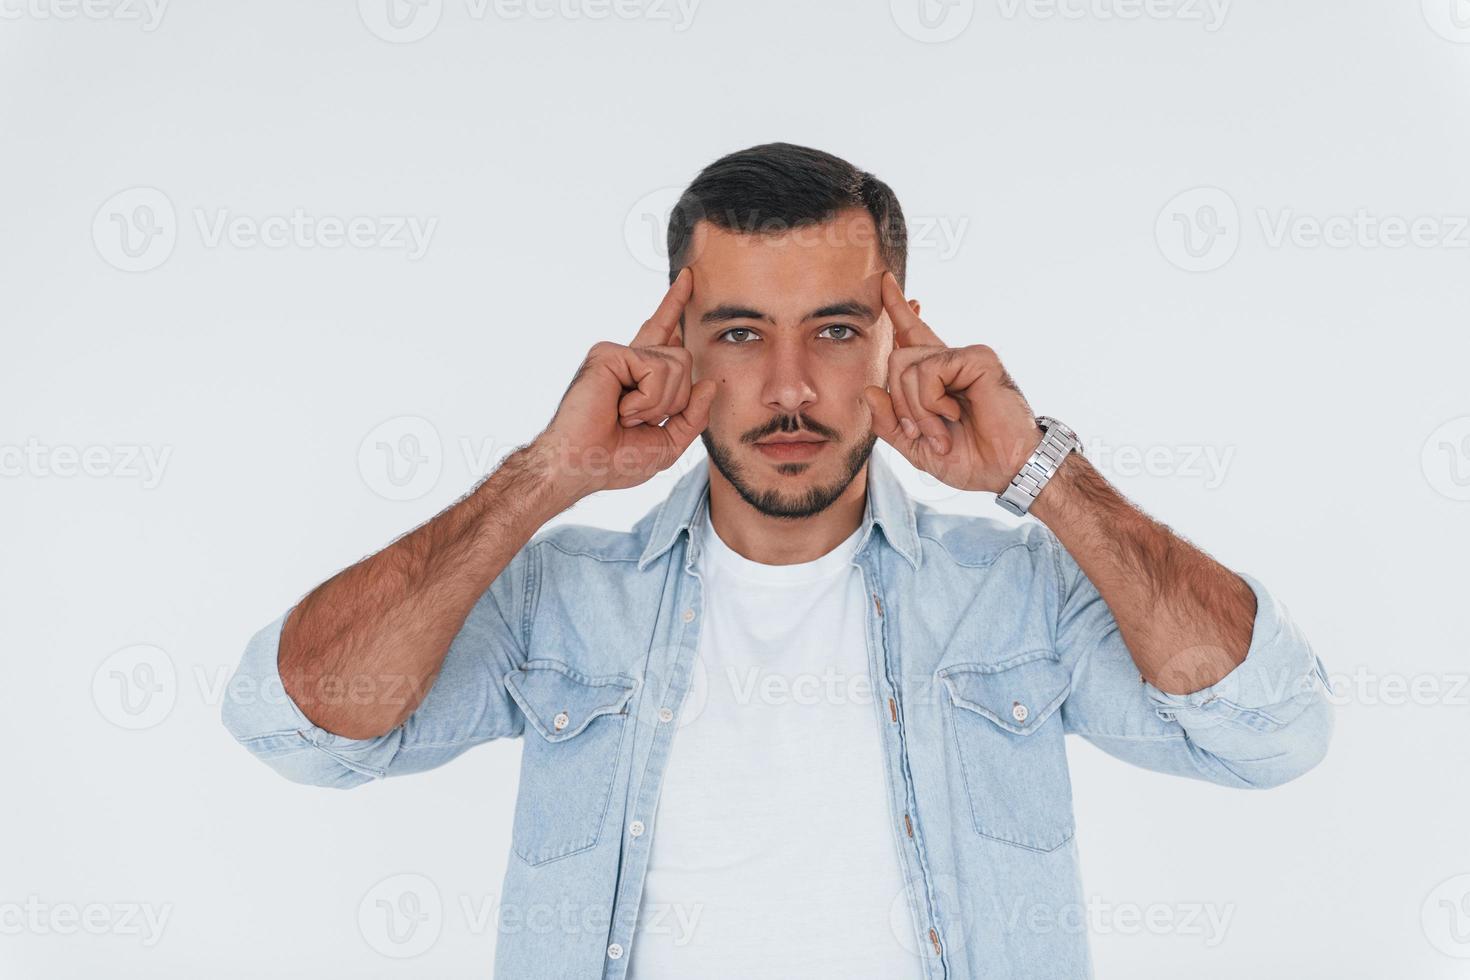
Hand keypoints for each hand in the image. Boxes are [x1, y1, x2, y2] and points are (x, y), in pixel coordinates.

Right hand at [534, 268, 716, 497]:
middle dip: (675, 400)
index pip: (664, 335)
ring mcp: (618, 355)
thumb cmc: (614, 460)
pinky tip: (621, 410)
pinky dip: (646, 400)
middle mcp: (629, 360)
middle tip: (637, 422)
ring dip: (659, 403)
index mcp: (639, 377)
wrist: (580, 466)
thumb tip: (710, 383)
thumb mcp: (668, 443)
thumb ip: (693, 416)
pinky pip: (656, 369)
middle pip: (683, 359)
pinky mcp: (609, 354)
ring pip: (677, 364)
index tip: (687, 277)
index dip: (675, 306)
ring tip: (626, 417)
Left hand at [861, 272, 1042, 494]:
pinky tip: (954, 414)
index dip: (897, 309)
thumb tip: (869, 390)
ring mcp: (964, 356)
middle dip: (899, 403)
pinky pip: (928, 370)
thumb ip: (889, 423)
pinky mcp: (976, 358)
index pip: (911, 335)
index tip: (886, 282)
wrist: (1007, 470)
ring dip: (916, 409)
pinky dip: (931, 401)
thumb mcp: (917, 446)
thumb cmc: (972, 460)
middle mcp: (950, 361)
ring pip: (906, 366)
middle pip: (896, 358)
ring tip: (943, 431)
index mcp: (938, 378)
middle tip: (922, 432)